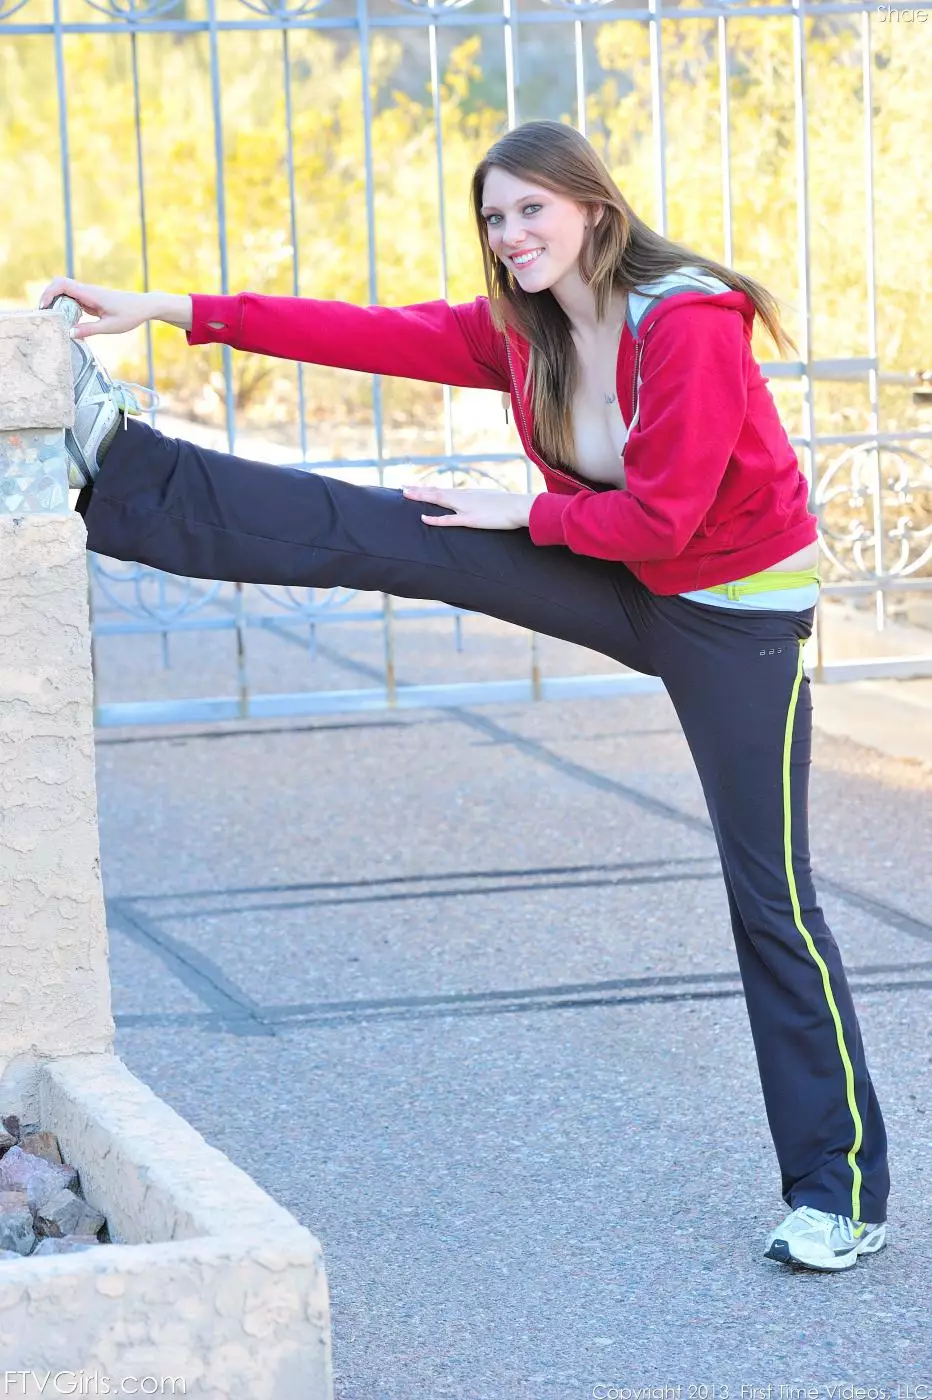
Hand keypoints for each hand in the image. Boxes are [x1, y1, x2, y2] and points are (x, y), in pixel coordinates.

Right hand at [38, 278, 153, 338]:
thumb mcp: (110, 327)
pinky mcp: (91, 300)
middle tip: (44, 314)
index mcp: (91, 294)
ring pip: (65, 291)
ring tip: (52, 318)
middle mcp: (87, 291)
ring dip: (56, 301)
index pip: (62, 284)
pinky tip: (65, 319)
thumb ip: (89, 330)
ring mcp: (88, 294)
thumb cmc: (130, 315)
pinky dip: (65, 306)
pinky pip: (73, 298)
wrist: (144, 306)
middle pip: (60, 285)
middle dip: (48, 296)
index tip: (44, 307)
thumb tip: (69, 333)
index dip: (49, 293)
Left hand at [403, 486, 537, 529]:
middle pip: (437, 491)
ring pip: (439, 499)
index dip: (429, 489)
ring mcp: (466, 507)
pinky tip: (423, 518)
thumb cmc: (510, 506)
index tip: (416, 487)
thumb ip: (482, 503)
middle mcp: (464, 497)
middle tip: (403, 488)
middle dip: (419, 490)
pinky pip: (449, 520)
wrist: (520, 507)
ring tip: (406, 493)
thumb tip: (479, 506)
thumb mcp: (492, 501)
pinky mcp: (471, 520)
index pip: (444, 490)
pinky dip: (435, 519)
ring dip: (422, 496)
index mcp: (469, 493)